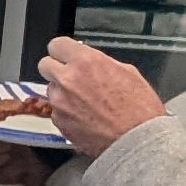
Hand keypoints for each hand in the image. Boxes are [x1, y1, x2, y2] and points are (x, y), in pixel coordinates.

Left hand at [37, 36, 168, 158]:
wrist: (138, 141)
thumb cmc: (140, 109)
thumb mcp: (128, 73)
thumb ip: (101, 63)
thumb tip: (90, 60)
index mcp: (86, 62)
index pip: (56, 44)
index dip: (63, 51)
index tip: (67, 55)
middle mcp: (67, 80)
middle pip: (45, 65)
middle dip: (57, 69)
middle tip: (73, 77)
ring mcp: (59, 102)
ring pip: (51, 89)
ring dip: (63, 92)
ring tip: (86, 102)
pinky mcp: (58, 121)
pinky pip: (56, 110)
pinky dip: (66, 112)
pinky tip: (86, 116)